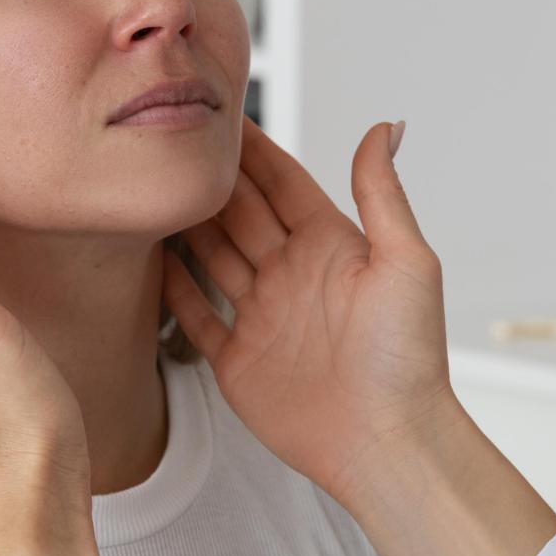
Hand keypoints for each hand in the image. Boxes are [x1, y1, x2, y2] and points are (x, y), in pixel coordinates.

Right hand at [162, 116, 454, 506]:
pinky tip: (147, 259)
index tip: (219, 113)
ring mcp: (264, 317)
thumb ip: (382, 193)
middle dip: (208, 178)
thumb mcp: (406, 262)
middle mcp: (293, 275)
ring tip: (147, 187)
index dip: (252, 150)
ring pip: (212, 257)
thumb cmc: (408, 356)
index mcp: (332, 247)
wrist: (387, 442)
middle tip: (167, 141)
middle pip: (239, 214)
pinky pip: (195, 316)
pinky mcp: (238, 361)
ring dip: (184, 225)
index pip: (283, 184)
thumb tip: (384, 126)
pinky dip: (171, 289)